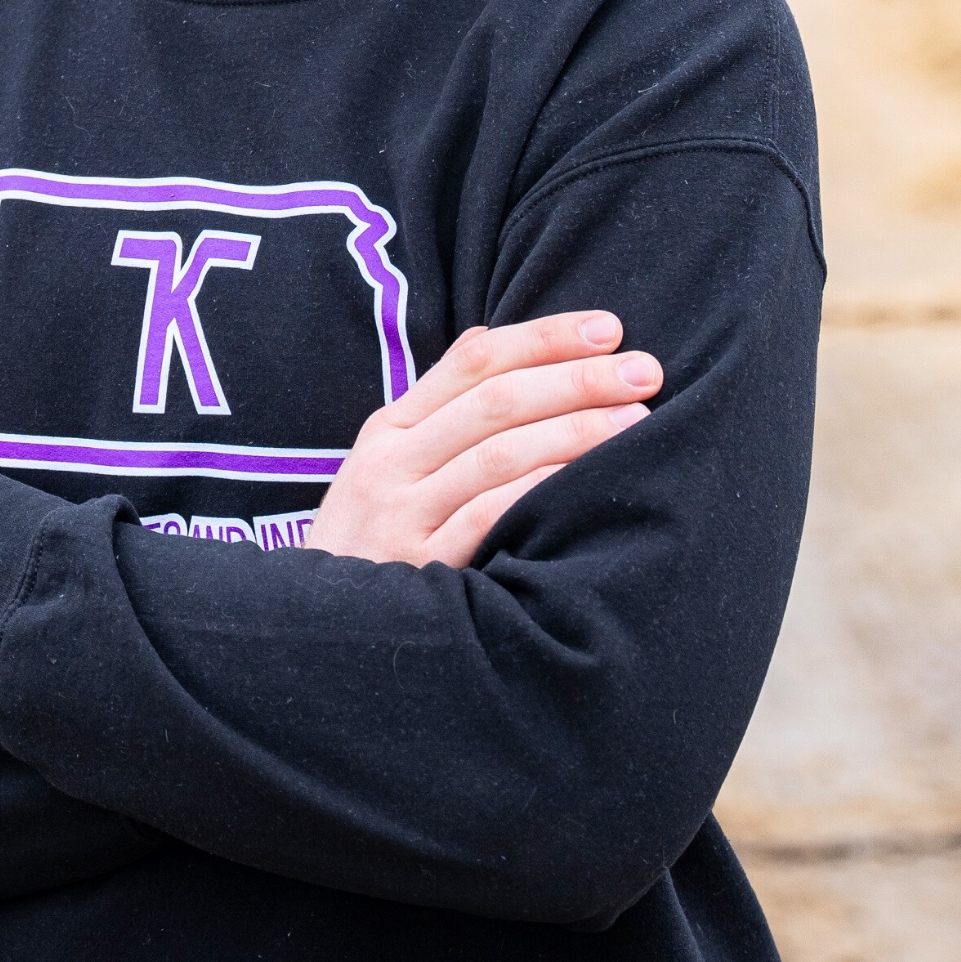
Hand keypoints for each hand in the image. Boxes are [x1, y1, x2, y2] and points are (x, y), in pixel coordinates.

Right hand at [304, 311, 660, 566]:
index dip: (544, 337)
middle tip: (645, 370)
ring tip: (636, 420)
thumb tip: (507, 346)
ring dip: (575, 430)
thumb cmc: (371, 545)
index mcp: (390, 428)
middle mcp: (391, 462)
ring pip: (498, 453)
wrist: (315, 633)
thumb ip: (442, 415)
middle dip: (577, 378)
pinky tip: (588, 482)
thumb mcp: (388, 471)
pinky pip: (488, 516)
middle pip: (496, 400)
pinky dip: (540, 490)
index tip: (609, 328)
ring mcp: (401, 514)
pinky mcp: (418, 567)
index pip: (475, 360)